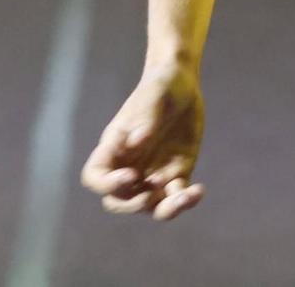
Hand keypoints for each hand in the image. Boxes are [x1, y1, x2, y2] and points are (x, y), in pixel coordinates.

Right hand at [80, 70, 206, 220]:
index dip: (107, 184)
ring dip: (164, 209)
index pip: (95, 176)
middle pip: (118, 201)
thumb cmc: (161, 86)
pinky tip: (199, 190)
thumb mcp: (155, 95)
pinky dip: (185, 200)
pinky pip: (175, 197)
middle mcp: (129, 165)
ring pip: (148, 206)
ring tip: (184, 195)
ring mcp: (152, 173)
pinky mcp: (176, 174)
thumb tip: (137, 143)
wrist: (182, 85)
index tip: (131, 175)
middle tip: (157, 187)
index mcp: (114, 146)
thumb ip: (145, 118)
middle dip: (134, 204)